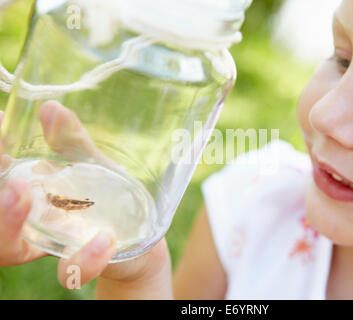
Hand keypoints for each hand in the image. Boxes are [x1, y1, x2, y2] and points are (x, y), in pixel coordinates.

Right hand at [0, 101, 172, 297]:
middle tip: (7, 175)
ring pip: (7, 249)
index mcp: (25, 196)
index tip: (1, 122)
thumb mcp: (91, 165)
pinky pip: (69, 271)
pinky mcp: (78, 266)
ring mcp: (50, 247)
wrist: (136, 232)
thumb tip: (51, 108)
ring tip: (18, 192)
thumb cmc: (106, 195)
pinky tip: (105, 240)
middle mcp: (27, 225)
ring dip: (6, 221)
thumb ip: (71, 142)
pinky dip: (83, 259)